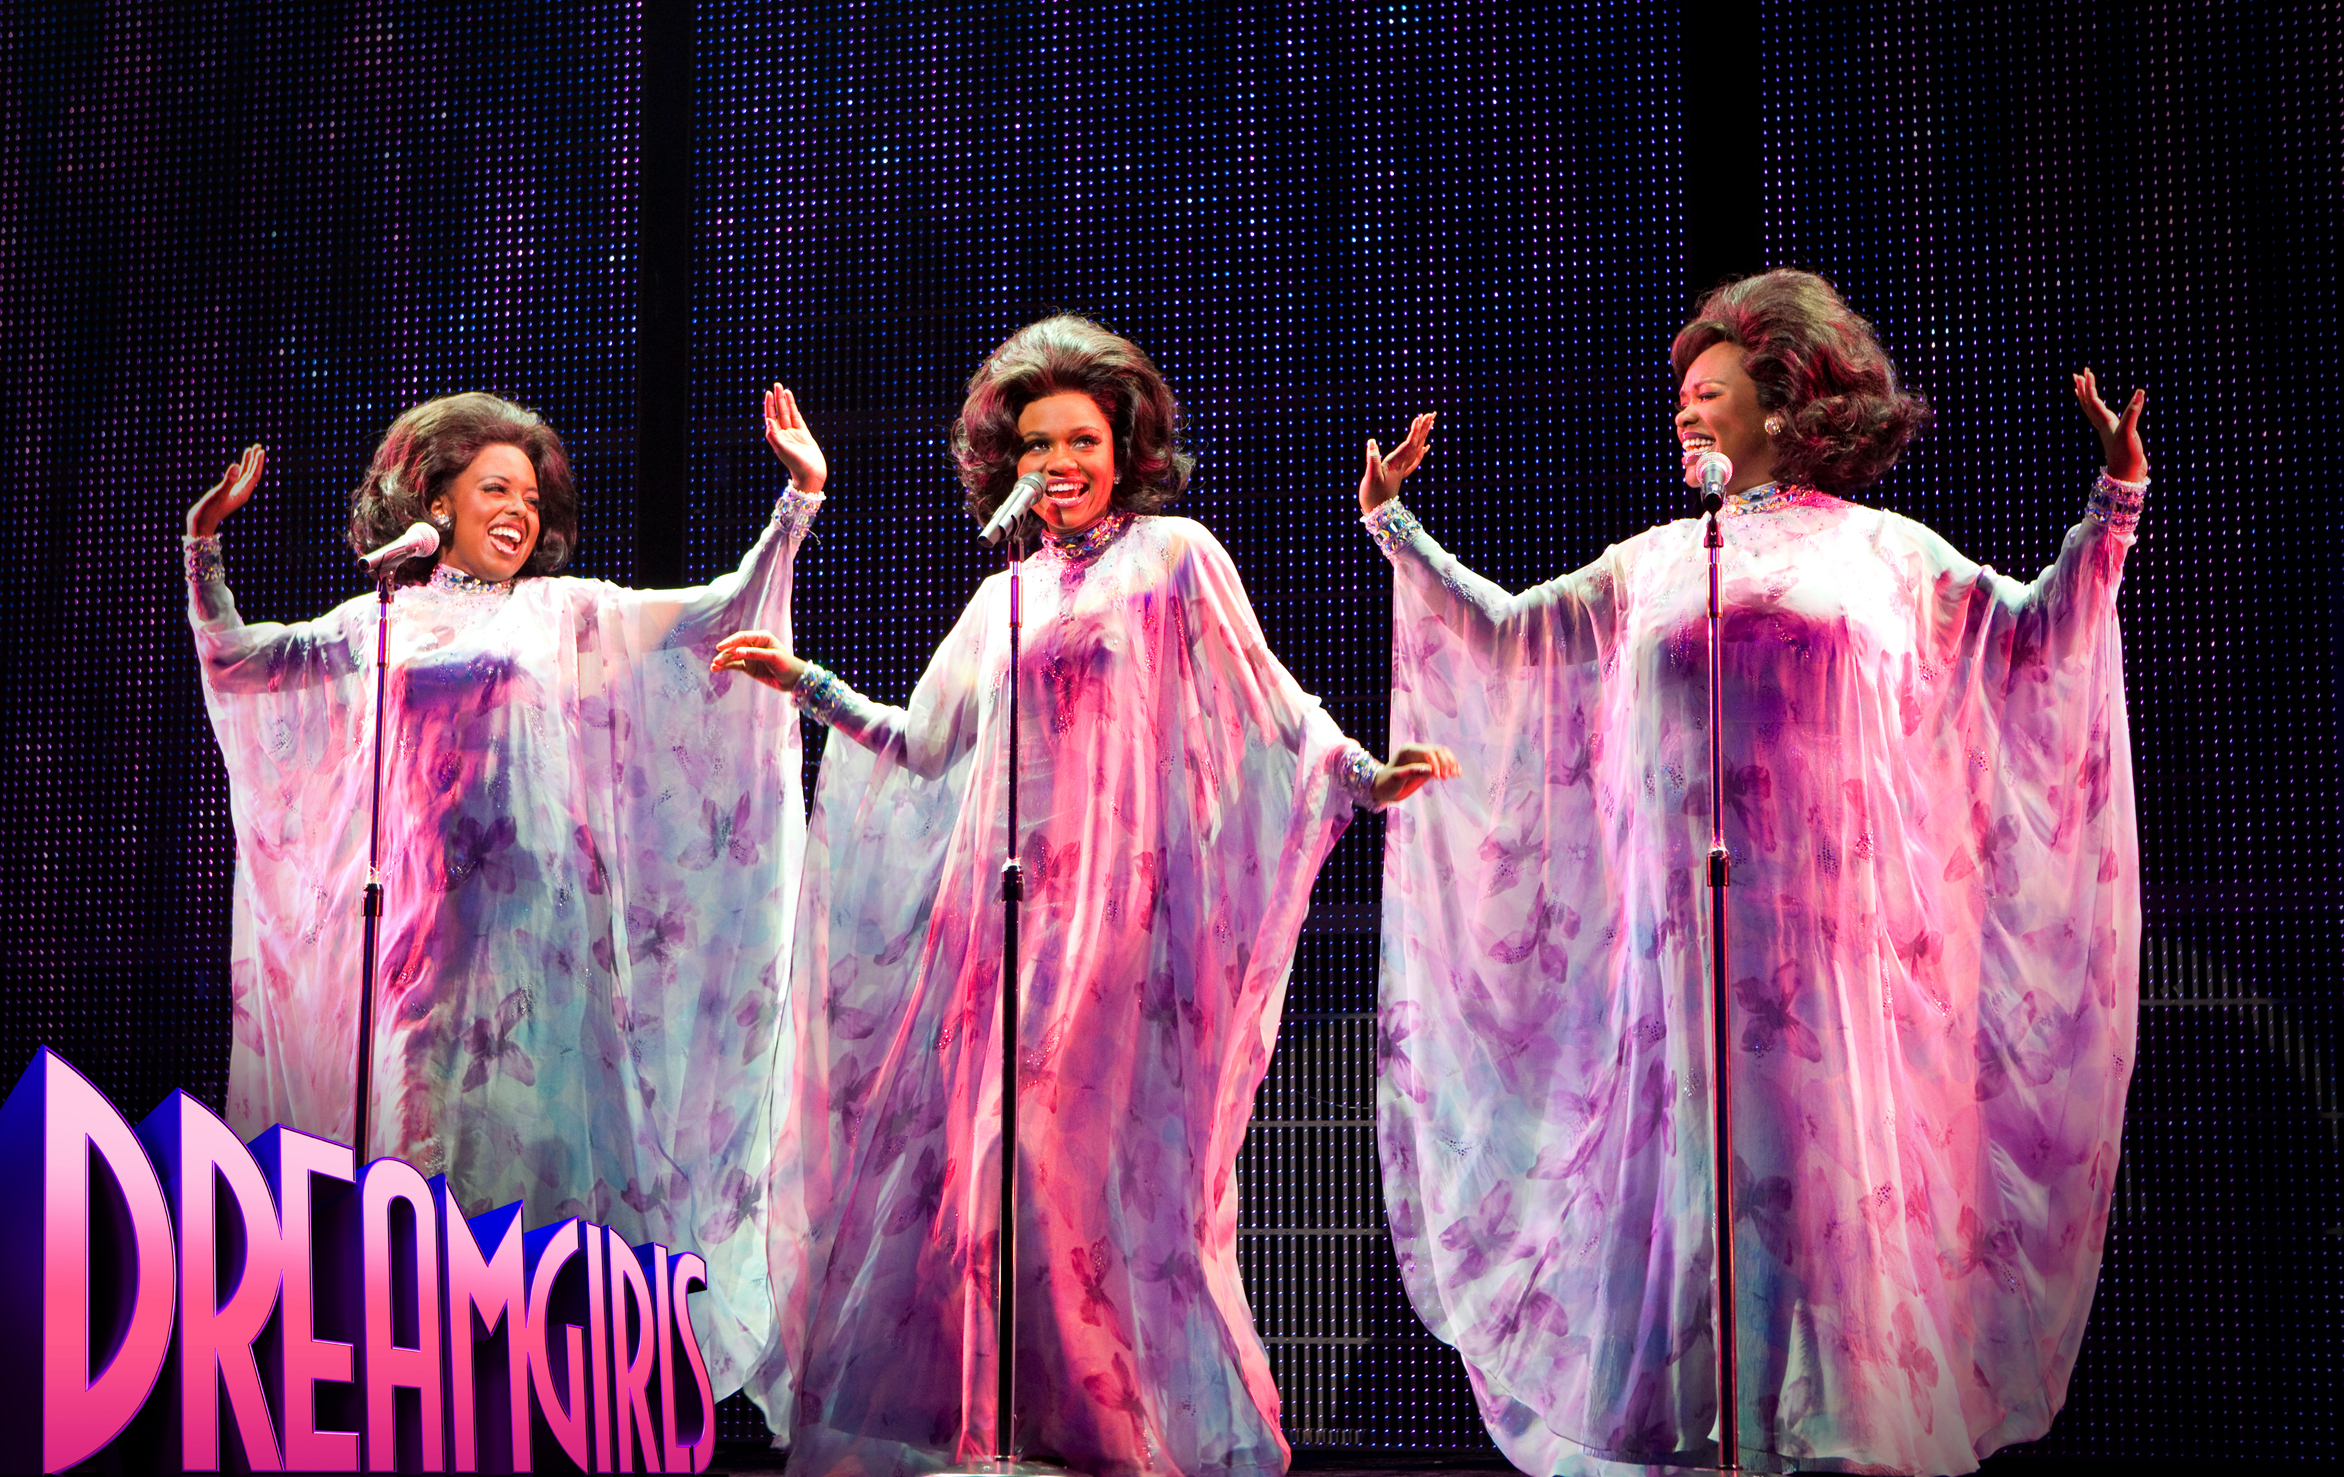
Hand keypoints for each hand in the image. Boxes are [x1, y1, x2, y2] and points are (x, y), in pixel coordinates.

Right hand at [186, 444, 265, 537]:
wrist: (201, 523)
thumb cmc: (209, 510)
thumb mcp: (219, 493)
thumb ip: (228, 480)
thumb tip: (236, 465)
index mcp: (243, 493)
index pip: (254, 475)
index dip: (258, 462)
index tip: (260, 450)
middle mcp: (241, 493)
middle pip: (252, 474)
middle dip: (255, 460)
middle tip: (258, 446)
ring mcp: (234, 493)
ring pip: (244, 475)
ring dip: (248, 463)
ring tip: (250, 450)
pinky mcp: (227, 494)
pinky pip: (236, 479)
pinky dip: (238, 470)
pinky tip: (237, 465)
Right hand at [711, 629, 806, 691]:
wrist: (793, 679)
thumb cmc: (786, 664)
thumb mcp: (773, 657)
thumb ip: (755, 654)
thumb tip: (738, 651)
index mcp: (761, 638)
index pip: (742, 637)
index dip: (730, 641)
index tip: (720, 647)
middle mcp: (754, 645)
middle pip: (735, 647)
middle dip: (725, 654)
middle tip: (716, 661)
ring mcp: (750, 656)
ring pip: (732, 657)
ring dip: (723, 661)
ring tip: (714, 667)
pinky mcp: (748, 666)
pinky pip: (734, 665)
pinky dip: (725, 667)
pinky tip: (716, 669)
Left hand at [762, 383, 826, 492]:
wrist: (811, 474)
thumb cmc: (796, 464)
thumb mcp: (783, 450)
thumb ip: (774, 435)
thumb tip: (768, 420)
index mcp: (776, 438)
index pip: (770, 417)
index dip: (769, 405)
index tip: (769, 393)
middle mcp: (783, 434)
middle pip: (778, 412)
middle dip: (777, 399)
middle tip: (776, 385)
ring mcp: (793, 433)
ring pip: (788, 414)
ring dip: (785, 402)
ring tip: (784, 389)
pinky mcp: (804, 434)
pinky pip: (797, 418)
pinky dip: (794, 409)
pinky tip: (792, 401)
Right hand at [1359, 412, 1437, 512]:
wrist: (1378, 514)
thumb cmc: (1373, 497)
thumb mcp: (1370, 477)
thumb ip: (1372, 459)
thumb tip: (1371, 441)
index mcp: (1396, 464)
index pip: (1409, 444)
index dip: (1415, 431)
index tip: (1420, 417)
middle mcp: (1401, 466)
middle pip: (1416, 444)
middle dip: (1423, 429)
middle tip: (1431, 414)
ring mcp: (1401, 471)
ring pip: (1416, 450)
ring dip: (1423, 436)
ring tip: (1429, 424)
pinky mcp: (1398, 475)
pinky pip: (1413, 461)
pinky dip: (1420, 452)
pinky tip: (1425, 448)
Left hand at [1371, 742, 1460, 805]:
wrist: (1382, 789)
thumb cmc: (1386, 783)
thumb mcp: (1397, 778)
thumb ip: (1412, 772)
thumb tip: (1431, 770)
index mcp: (1409, 750)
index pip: (1428, 751)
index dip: (1437, 763)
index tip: (1438, 777)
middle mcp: (1418, 750)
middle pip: (1439, 750)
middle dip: (1446, 762)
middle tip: (1448, 777)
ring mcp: (1424, 758)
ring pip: (1443, 754)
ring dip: (1452, 763)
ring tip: (1457, 775)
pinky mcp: (1428, 766)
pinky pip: (1443, 763)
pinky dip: (1451, 767)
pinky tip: (1457, 774)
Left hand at [2072, 368, 2146, 482]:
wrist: (2127, 475)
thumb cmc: (2127, 455)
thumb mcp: (2130, 432)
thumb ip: (2133, 412)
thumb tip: (2140, 392)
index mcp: (2104, 422)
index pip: (2092, 400)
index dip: (2089, 385)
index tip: (2086, 371)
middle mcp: (2103, 424)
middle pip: (2088, 404)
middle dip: (2083, 388)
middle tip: (2078, 374)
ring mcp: (2108, 430)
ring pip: (2093, 411)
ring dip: (2087, 398)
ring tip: (2082, 387)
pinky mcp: (2115, 435)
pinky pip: (2102, 418)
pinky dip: (2100, 409)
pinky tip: (2103, 409)